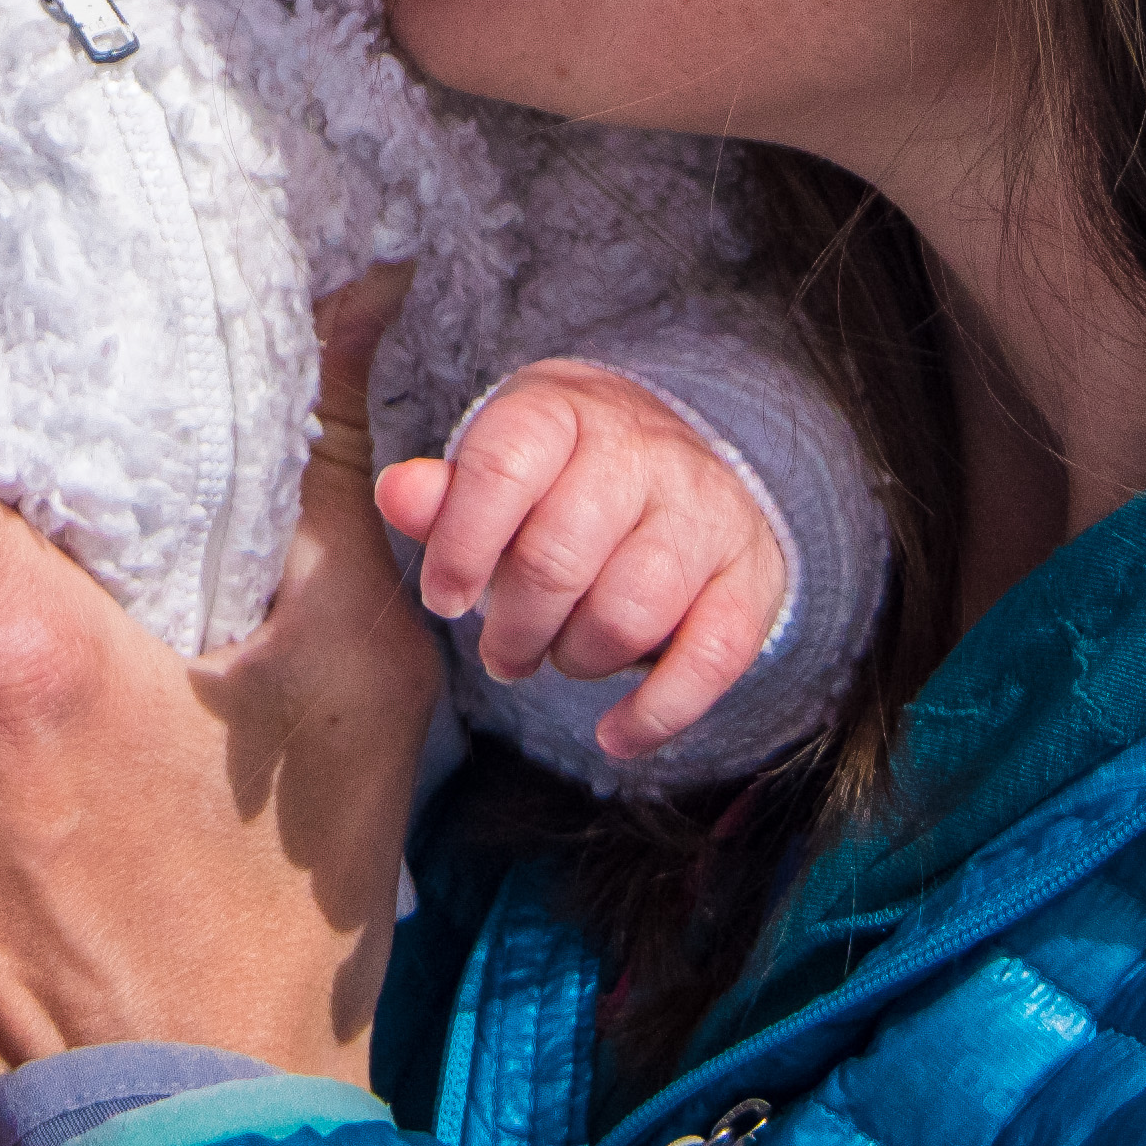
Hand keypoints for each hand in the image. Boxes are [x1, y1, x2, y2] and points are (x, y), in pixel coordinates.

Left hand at [376, 358, 794, 763]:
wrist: (688, 460)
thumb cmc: (565, 480)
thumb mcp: (502, 467)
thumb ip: (446, 493)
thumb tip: (397, 495)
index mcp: (565, 412)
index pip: (502, 467)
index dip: (460, 546)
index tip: (443, 600)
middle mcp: (643, 452)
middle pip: (558, 557)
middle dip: (512, 628)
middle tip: (501, 654)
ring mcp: (705, 513)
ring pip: (629, 613)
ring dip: (576, 660)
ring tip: (560, 656)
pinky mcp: (749, 577)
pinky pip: (709, 659)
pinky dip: (656, 712)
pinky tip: (615, 734)